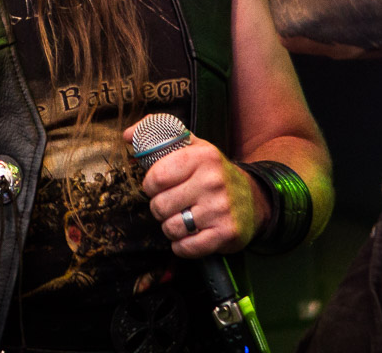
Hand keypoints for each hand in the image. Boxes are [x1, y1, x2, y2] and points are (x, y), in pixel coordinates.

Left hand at [125, 128, 259, 257]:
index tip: (158, 186)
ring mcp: (220, 209)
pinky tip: (191, 234)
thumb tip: (127, 134)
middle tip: (172, 204)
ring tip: (183, 218)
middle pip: (159, 206)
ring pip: (170, 228)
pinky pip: (185, 248)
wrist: (254, 198)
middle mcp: (212, 181)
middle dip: (160, 208)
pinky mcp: (225, 233)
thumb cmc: (213, 172)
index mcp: (202, 156)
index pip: (155, 177)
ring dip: (171, 227)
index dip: (150, 185)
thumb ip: (160, 136)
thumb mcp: (192, 146)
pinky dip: (182, 246)